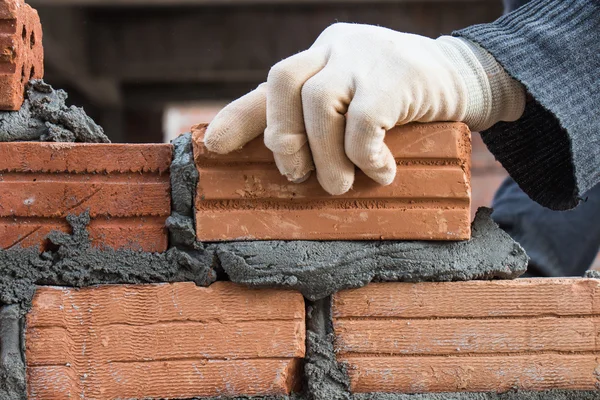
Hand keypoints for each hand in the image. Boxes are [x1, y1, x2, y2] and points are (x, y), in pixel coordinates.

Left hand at [203, 23, 524, 194]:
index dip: (240, 117)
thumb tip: (288, 163)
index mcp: (320, 57)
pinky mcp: (398, 74)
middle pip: (284, 81)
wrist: (463, 78)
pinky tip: (381, 170)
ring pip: (320, 102)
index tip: (215, 148)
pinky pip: (364, 120)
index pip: (271, 85)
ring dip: (325, 155)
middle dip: (284, 136)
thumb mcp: (356, 109)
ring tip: (342, 184)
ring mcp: (366, 57)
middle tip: (299, 175)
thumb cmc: (401, 100)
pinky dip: (365, 155)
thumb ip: (322, 127)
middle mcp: (335, 49)